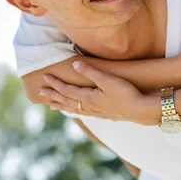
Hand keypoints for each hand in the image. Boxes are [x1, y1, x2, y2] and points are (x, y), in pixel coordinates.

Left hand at [38, 61, 157, 124]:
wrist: (140, 111)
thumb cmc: (125, 93)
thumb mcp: (107, 79)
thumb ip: (90, 71)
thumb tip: (74, 64)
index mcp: (88, 98)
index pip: (66, 89)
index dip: (55, 83)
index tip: (43, 77)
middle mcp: (90, 107)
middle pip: (67, 101)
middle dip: (53, 95)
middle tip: (39, 93)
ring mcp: (97, 112)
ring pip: (74, 109)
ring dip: (62, 105)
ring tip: (53, 105)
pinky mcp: (105, 114)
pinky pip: (84, 113)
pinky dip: (76, 111)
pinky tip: (78, 111)